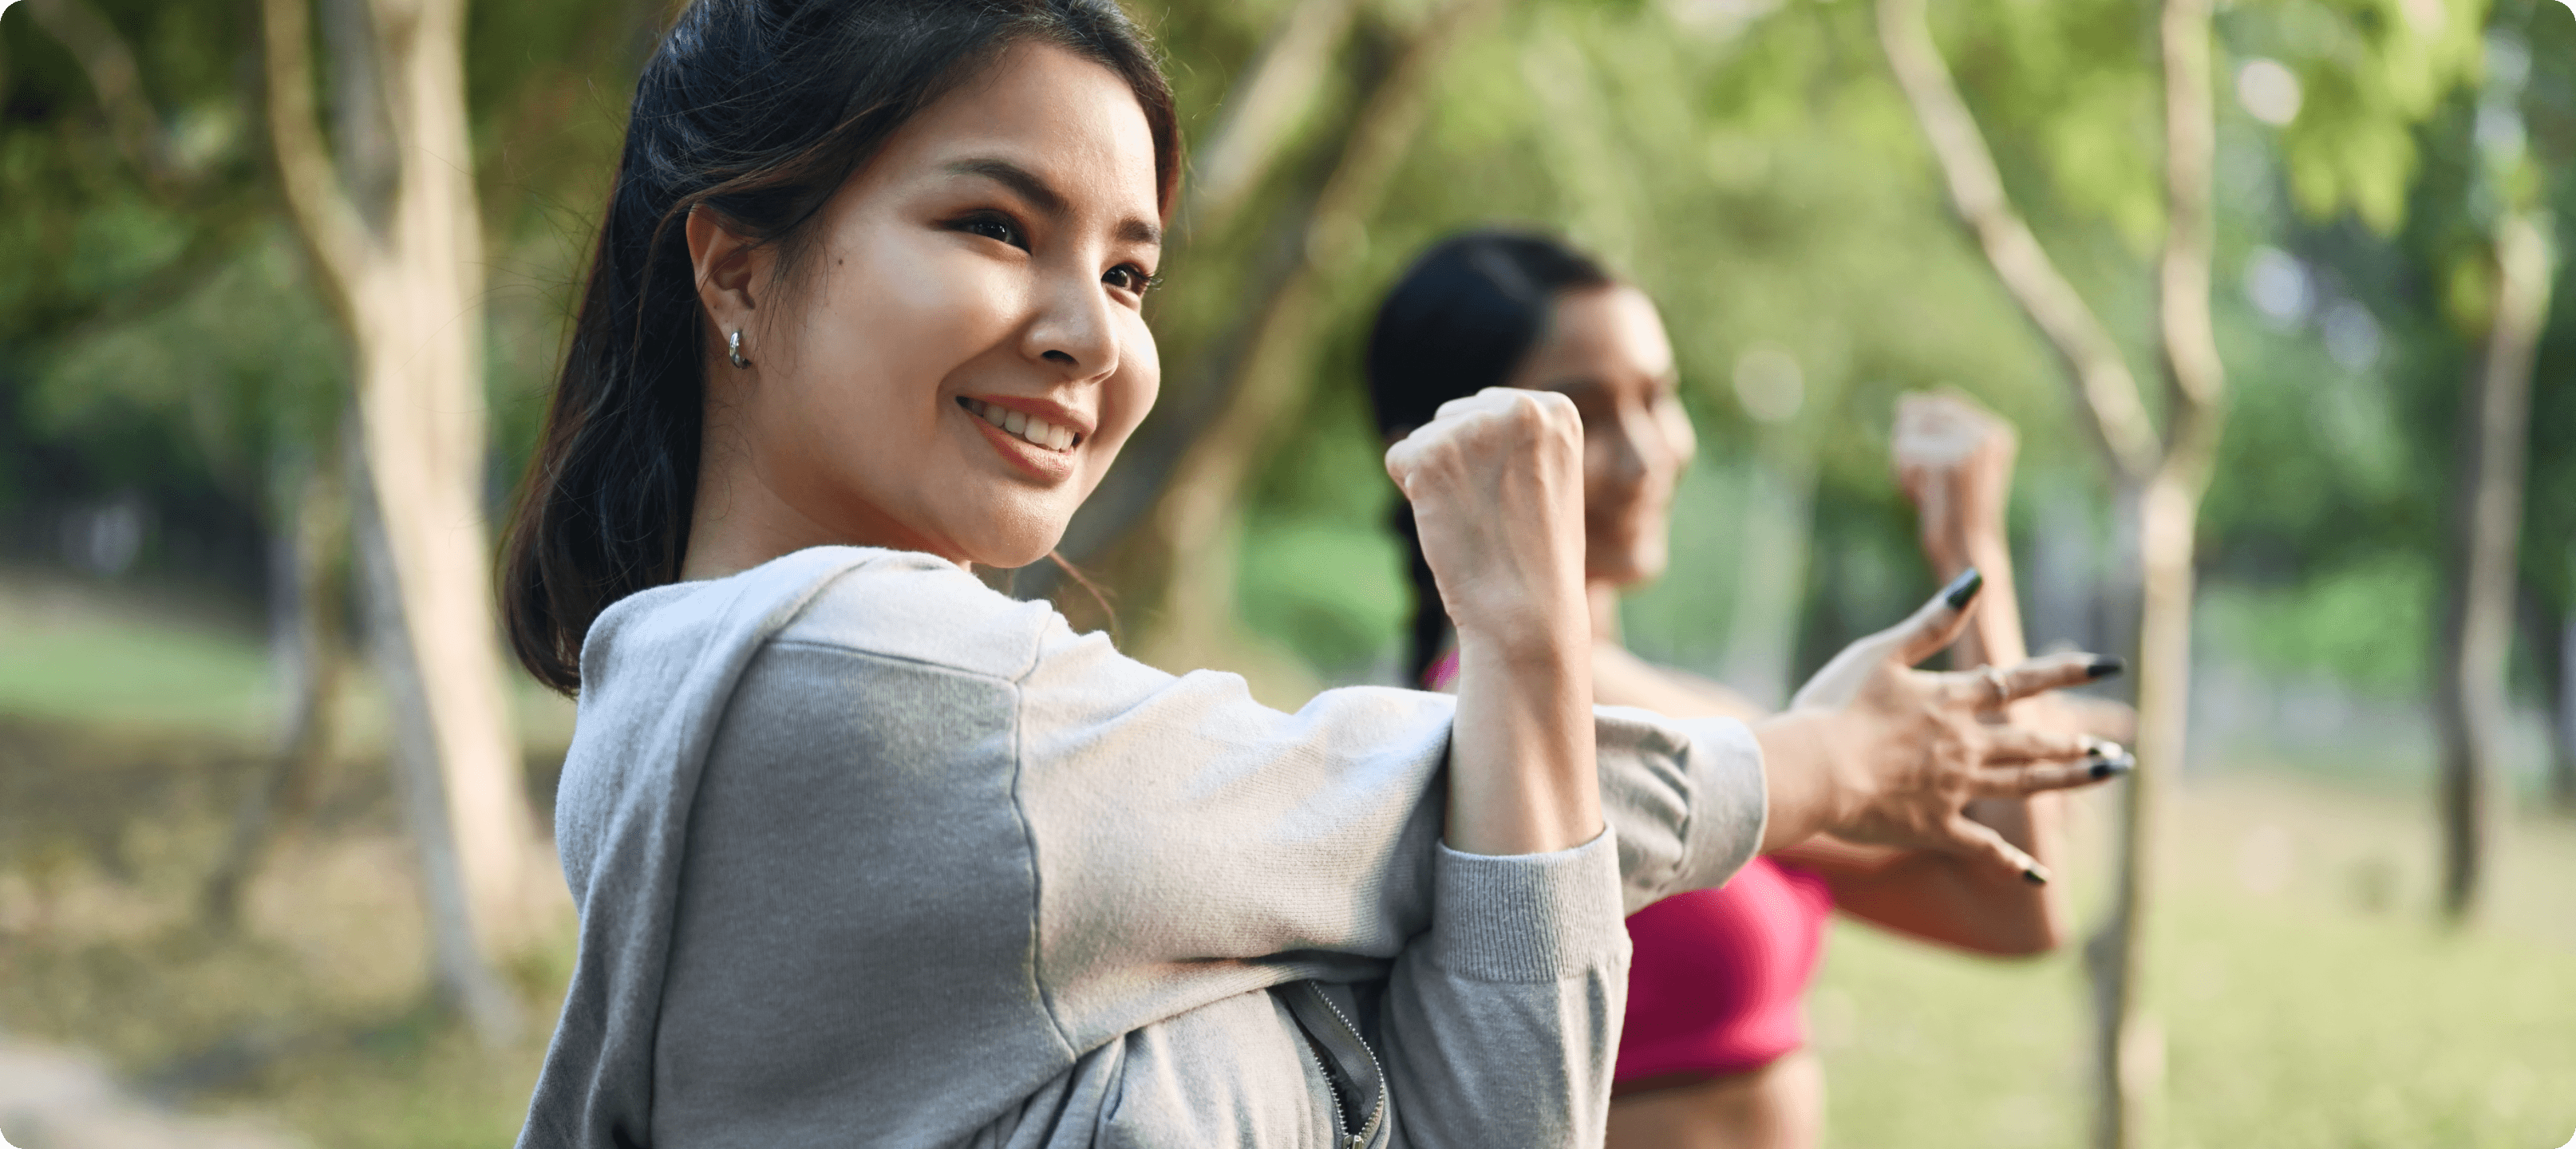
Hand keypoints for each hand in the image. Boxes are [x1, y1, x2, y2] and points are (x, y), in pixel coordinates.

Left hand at [1384, 388, 1588, 651]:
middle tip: (1491, 515)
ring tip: (1475, 521)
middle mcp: (1520, 407)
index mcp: (1556, 409)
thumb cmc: (1537, 557)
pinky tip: (1448, 522)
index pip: (1489, 409)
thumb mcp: (1544, 478)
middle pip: (1453, 418)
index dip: (1491, 463)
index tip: (1515, 500)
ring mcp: (1474, 428)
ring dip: (1437, 481)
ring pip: (1425, 440)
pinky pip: (1398, 459)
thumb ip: (1512, 439)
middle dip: (1459, 466)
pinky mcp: (1431, 454)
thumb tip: (1450, 419)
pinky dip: (1412, 494)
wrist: (1528, 612)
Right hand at [1760, 571, 2127, 879]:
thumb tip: (1976, 581)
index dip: (2067, 672)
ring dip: (2069, 781)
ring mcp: (1955, 790)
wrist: (1813, 770)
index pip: (2022, 681)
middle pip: (2034, 743)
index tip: (2111, 666)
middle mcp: (1966, 746)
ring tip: (2105, 776)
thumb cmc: (1835, 706)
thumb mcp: (1880, 652)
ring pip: (2026, 786)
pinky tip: (2039, 874)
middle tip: (2115, 751)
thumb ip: (1932, 622)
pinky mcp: (1935, 828)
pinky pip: (1983, 847)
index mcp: (1953, 701)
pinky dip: (2012, 862)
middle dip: (2078, 744)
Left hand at [1891, 391, 2015, 567]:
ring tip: (1930, 493)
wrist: (1968, 556)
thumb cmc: (1953, 515)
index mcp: (1997, 431)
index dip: (1918, 429)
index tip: (1933, 467)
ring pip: (1905, 433)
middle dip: (1909, 446)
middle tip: (1929, 483)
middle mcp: (1990, 433)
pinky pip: (1903, 455)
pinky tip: (1925, 501)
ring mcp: (1974, 445)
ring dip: (1904, 466)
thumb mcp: (1950, 465)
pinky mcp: (1953, 461)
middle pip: (1916, 410)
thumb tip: (1904, 401)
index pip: (1939, 398)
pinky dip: (1903, 480)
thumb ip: (1934, 431)